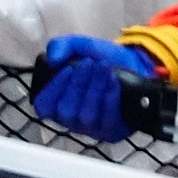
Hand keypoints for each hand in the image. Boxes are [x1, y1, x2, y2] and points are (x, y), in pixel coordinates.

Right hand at [32, 35, 156, 137]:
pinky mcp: (111, 132)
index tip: (67, 69)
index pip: (43, 106)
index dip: (52, 89)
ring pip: (87, 115)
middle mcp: (71, 119)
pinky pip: (107, 119)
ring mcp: (91, 128)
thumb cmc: (100, 60)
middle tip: (89, 63)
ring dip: (95, 88)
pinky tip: (113, 81)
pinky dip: (110, 98)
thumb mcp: (80, 46)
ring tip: (104, 67)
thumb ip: (62, 46)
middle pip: (66, 111)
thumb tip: (53, 59)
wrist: (133, 65)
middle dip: (78, 85)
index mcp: (56, 102)